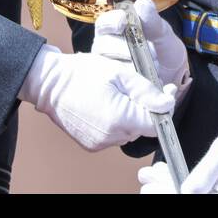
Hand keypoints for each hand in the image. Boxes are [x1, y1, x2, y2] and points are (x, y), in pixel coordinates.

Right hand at [20, 44, 175, 151]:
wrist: (49, 84)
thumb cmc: (82, 73)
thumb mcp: (118, 72)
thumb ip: (145, 90)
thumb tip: (168, 104)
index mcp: (119, 119)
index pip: (155, 123)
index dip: (162, 107)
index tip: (163, 90)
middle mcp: (110, 137)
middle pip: (142, 127)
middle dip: (143, 108)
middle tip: (134, 87)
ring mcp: (99, 143)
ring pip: (129, 132)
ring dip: (129, 116)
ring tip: (116, 94)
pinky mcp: (91, 145)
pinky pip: (114, 135)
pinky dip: (115, 123)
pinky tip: (105, 105)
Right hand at [91, 0, 191, 93]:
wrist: (174, 72)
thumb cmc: (163, 47)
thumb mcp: (162, 32)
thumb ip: (152, 20)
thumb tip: (142, 5)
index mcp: (114, 30)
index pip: (104, 24)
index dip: (111, 22)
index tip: (122, 22)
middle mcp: (105, 49)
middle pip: (102, 46)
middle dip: (126, 48)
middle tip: (149, 52)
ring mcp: (109, 69)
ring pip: (108, 66)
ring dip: (131, 67)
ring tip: (152, 67)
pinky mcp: (117, 87)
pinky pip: (117, 85)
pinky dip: (133, 84)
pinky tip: (148, 82)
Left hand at [138, 122, 217, 192]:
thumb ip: (208, 171)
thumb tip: (186, 190)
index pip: (200, 199)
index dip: (173, 194)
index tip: (153, 187)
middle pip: (195, 200)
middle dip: (166, 192)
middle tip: (145, 182)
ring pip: (195, 197)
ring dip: (170, 189)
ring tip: (148, 178)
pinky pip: (202, 194)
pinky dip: (180, 185)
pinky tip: (164, 176)